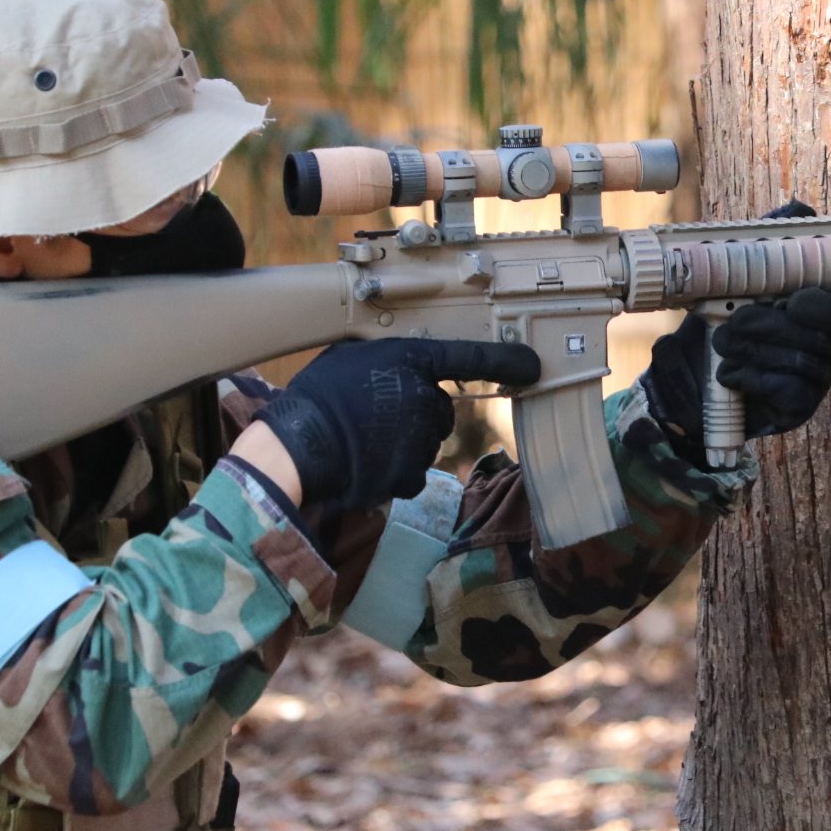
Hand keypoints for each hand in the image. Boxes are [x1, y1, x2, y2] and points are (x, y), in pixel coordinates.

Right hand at [256, 339, 540, 507]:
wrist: (297, 447)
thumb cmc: (316, 397)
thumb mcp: (350, 356)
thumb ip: (385, 359)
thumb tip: (399, 368)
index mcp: (411, 362)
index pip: (468, 358)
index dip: (505, 361)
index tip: (533, 367)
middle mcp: (425, 399)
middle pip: (437, 409)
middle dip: (413, 413)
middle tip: (372, 414)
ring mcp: (421, 440)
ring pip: (422, 442)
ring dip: (400, 442)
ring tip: (361, 439)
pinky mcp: (412, 474)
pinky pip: (410, 471)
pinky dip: (391, 469)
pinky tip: (364, 461)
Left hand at [644, 281, 830, 454]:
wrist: (686, 388)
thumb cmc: (709, 340)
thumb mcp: (719, 306)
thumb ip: (740, 289)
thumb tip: (745, 270)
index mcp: (812, 318)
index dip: (819, 306)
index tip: (785, 304)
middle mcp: (823, 350)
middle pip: (817, 335)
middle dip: (768, 327)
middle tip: (732, 327)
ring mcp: (816, 382)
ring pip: (802, 361)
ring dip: (754, 351)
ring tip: (722, 349)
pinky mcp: (800, 409)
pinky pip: (791, 390)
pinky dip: (754, 380)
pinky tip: (730, 378)